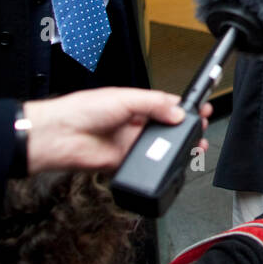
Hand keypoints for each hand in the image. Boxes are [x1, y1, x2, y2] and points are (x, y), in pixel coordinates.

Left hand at [23, 88, 208, 174]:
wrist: (60, 136)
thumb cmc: (82, 109)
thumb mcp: (125, 98)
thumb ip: (155, 104)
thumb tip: (178, 112)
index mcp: (135, 103)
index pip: (166, 104)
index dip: (184, 108)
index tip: (202, 110)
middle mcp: (133, 123)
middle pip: (167, 127)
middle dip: (185, 129)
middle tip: (201, 130)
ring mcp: (129, 143)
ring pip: (160, 148)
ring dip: (176, 148)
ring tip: (192, 147)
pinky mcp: (124, 162)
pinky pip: (146, 165)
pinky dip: (158, 165)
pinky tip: (168, 162)